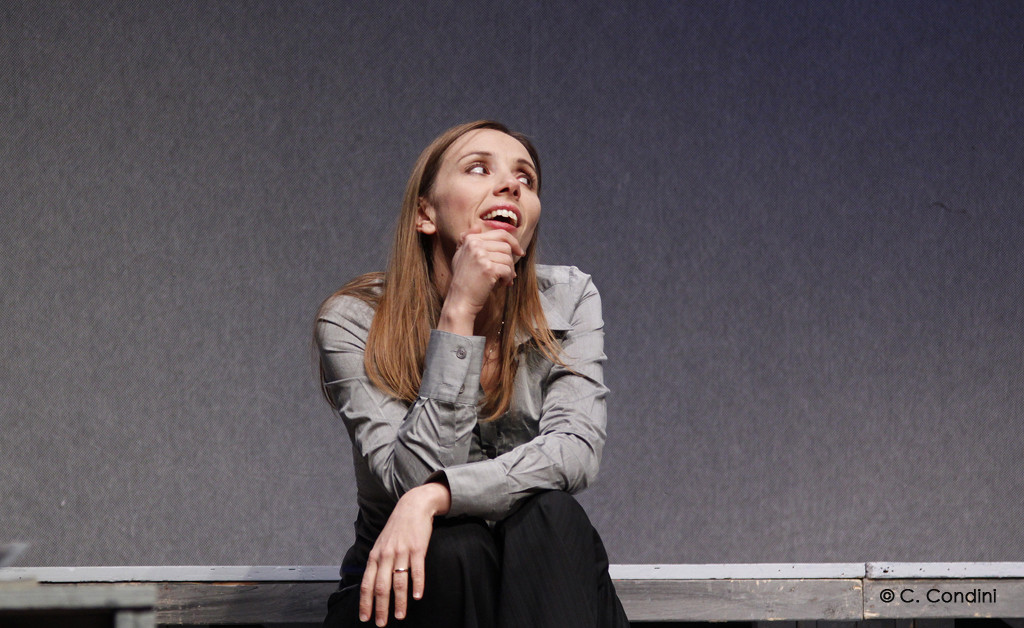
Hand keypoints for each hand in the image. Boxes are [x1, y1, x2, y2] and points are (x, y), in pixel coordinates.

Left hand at [360, 482, 450, 625]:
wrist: (412, 506)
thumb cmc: (397, 528)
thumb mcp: (381, 544)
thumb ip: (376, 562)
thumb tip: (370, 584)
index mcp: (375, 555)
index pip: (367, 583)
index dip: (365, 602)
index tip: (365, 617)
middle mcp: (386, 555)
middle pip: (381, 586)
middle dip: (380, 608)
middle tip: (381, 623)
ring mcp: (402, 552)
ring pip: (399, 581)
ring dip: (399, 601)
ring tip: (399, 615)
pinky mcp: (418, 548)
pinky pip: (417, 570)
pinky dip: (417, 585)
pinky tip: (417, 596)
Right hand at [439, 227, 524, 333]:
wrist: (460, 300)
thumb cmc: (463, 280)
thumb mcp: (460, 256)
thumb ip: (467, 240)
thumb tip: (476, 227)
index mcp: (470, 239)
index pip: (500, 233)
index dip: (513, 242)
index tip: (519, 252)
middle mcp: (475, 244)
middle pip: (506, 246)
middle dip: (510, 261)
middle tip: (508, 273)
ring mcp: (481, 256)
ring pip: (508, 259)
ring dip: (509, 272)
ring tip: (502, 280)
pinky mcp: (488, 268)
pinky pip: (508, 270)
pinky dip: (507, 279)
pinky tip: (500, 285)